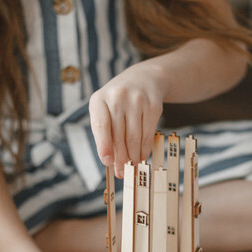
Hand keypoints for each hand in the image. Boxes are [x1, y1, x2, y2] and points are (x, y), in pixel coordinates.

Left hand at [89, 61, 163, 177]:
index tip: (107, 162)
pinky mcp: (153, 105)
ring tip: (131, 167)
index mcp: (99, 99)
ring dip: (133, 156)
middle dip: (120, 157)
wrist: (144, 78)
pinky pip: (148, 133)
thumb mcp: (105, 109)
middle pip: (119, 135)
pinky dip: (144, 148)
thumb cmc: (118, 101)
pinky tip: (142, 156)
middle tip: (121, 172)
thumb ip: (104, 131)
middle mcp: (117, 97)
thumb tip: (111, 161)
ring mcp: (137, 100)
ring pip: (134, 137)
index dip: (104, 145)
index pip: (100, 125)